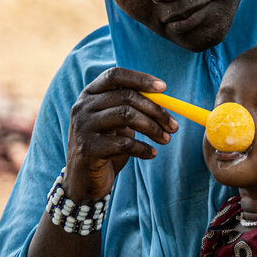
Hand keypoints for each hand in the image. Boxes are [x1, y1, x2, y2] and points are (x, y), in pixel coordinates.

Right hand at [64, 67, 177, 200]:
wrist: (83, 180)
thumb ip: (132, 108)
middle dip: (156, 110)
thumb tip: (166, 102)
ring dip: (153, 128)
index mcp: (90, 94)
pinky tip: (152, 154)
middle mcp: (83, 107)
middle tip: (174, 125)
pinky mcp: (89, 149)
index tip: (163, 88)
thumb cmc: (106, 147)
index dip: (140, 79)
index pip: (115, 75)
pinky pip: (124, 143)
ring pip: (126, 116)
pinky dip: (143, 148)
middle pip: (126, 96)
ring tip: (166, 139)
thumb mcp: (117, 124)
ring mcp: (83, 127)